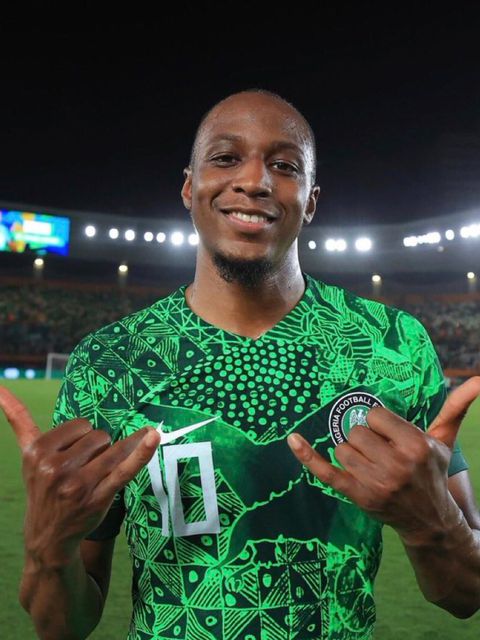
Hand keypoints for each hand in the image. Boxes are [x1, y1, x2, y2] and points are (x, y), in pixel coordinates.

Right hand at [0, 386, 159, 567]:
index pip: (81, 425)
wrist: (48, 538)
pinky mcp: (99, 496)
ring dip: (113, 456)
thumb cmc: (43, 487)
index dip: (81, 438)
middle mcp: (55, 468)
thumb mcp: (28, 455)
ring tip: (96, 475)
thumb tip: (0, 387)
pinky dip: (142, 452)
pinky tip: (153, 436)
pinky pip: (125, 468)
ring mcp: (78, 484)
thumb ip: (19, 419)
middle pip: (98, 435)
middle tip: (81, 472)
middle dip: (96, 449)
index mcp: (37, 452)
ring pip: (113, 448)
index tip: (71, 457)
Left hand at [288, 377, 479, 544]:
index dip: (379, 424)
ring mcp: (374, 483)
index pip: (374, 415)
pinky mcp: (357, 495)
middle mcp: (395, 465)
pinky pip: (325, 471)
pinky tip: (292, 439)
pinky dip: (307, 455)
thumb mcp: (444, 440)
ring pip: (342, 448)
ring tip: (371, 464)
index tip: (389, 435)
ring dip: (352, 453)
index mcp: (415, 445)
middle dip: (366, 439)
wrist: (428, 520)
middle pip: (356, 432)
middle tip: (381, 453)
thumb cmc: (433, 472)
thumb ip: (457, 407)